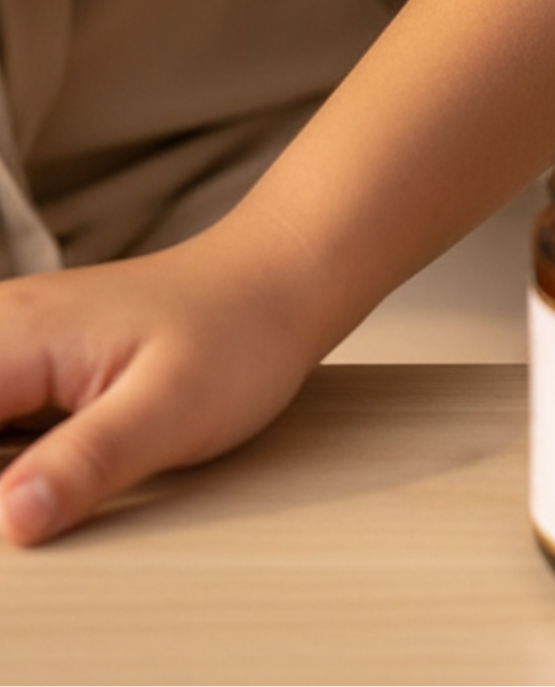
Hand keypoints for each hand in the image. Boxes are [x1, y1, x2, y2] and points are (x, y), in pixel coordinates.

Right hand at [0, 218, 321, 547]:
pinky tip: (39, 482)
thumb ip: (89, 461)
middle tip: (44, 498)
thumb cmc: (239, 333)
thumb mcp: (174, 407)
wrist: (279, 281)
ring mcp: (12, 345)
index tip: (14, 506)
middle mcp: (0, 331)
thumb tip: (11, 521)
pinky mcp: (29, 365)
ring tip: (56, 484)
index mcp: (14, 337)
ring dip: (2, 476)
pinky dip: (7, 461)